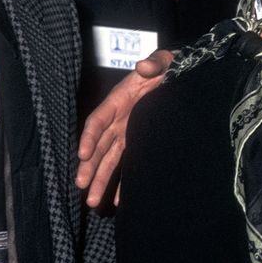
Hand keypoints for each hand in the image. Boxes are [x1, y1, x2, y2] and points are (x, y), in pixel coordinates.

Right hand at [76, 48, 173, 206]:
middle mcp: (118, 119)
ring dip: (100, 179)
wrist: (179, 74)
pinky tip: (120, 201)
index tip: (82, 154)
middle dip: (89, 165)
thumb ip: (155, 62)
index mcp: (119, 99)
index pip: (98, 120)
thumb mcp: (164, 60)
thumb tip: (143, 66)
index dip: (89, 137)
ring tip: (93, 202)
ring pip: (109, 159)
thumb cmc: (168, 65)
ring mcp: (127, 132)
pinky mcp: (138, 141)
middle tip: (81, 184)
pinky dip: (123, 182)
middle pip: (98, 145)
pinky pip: (128, 163)